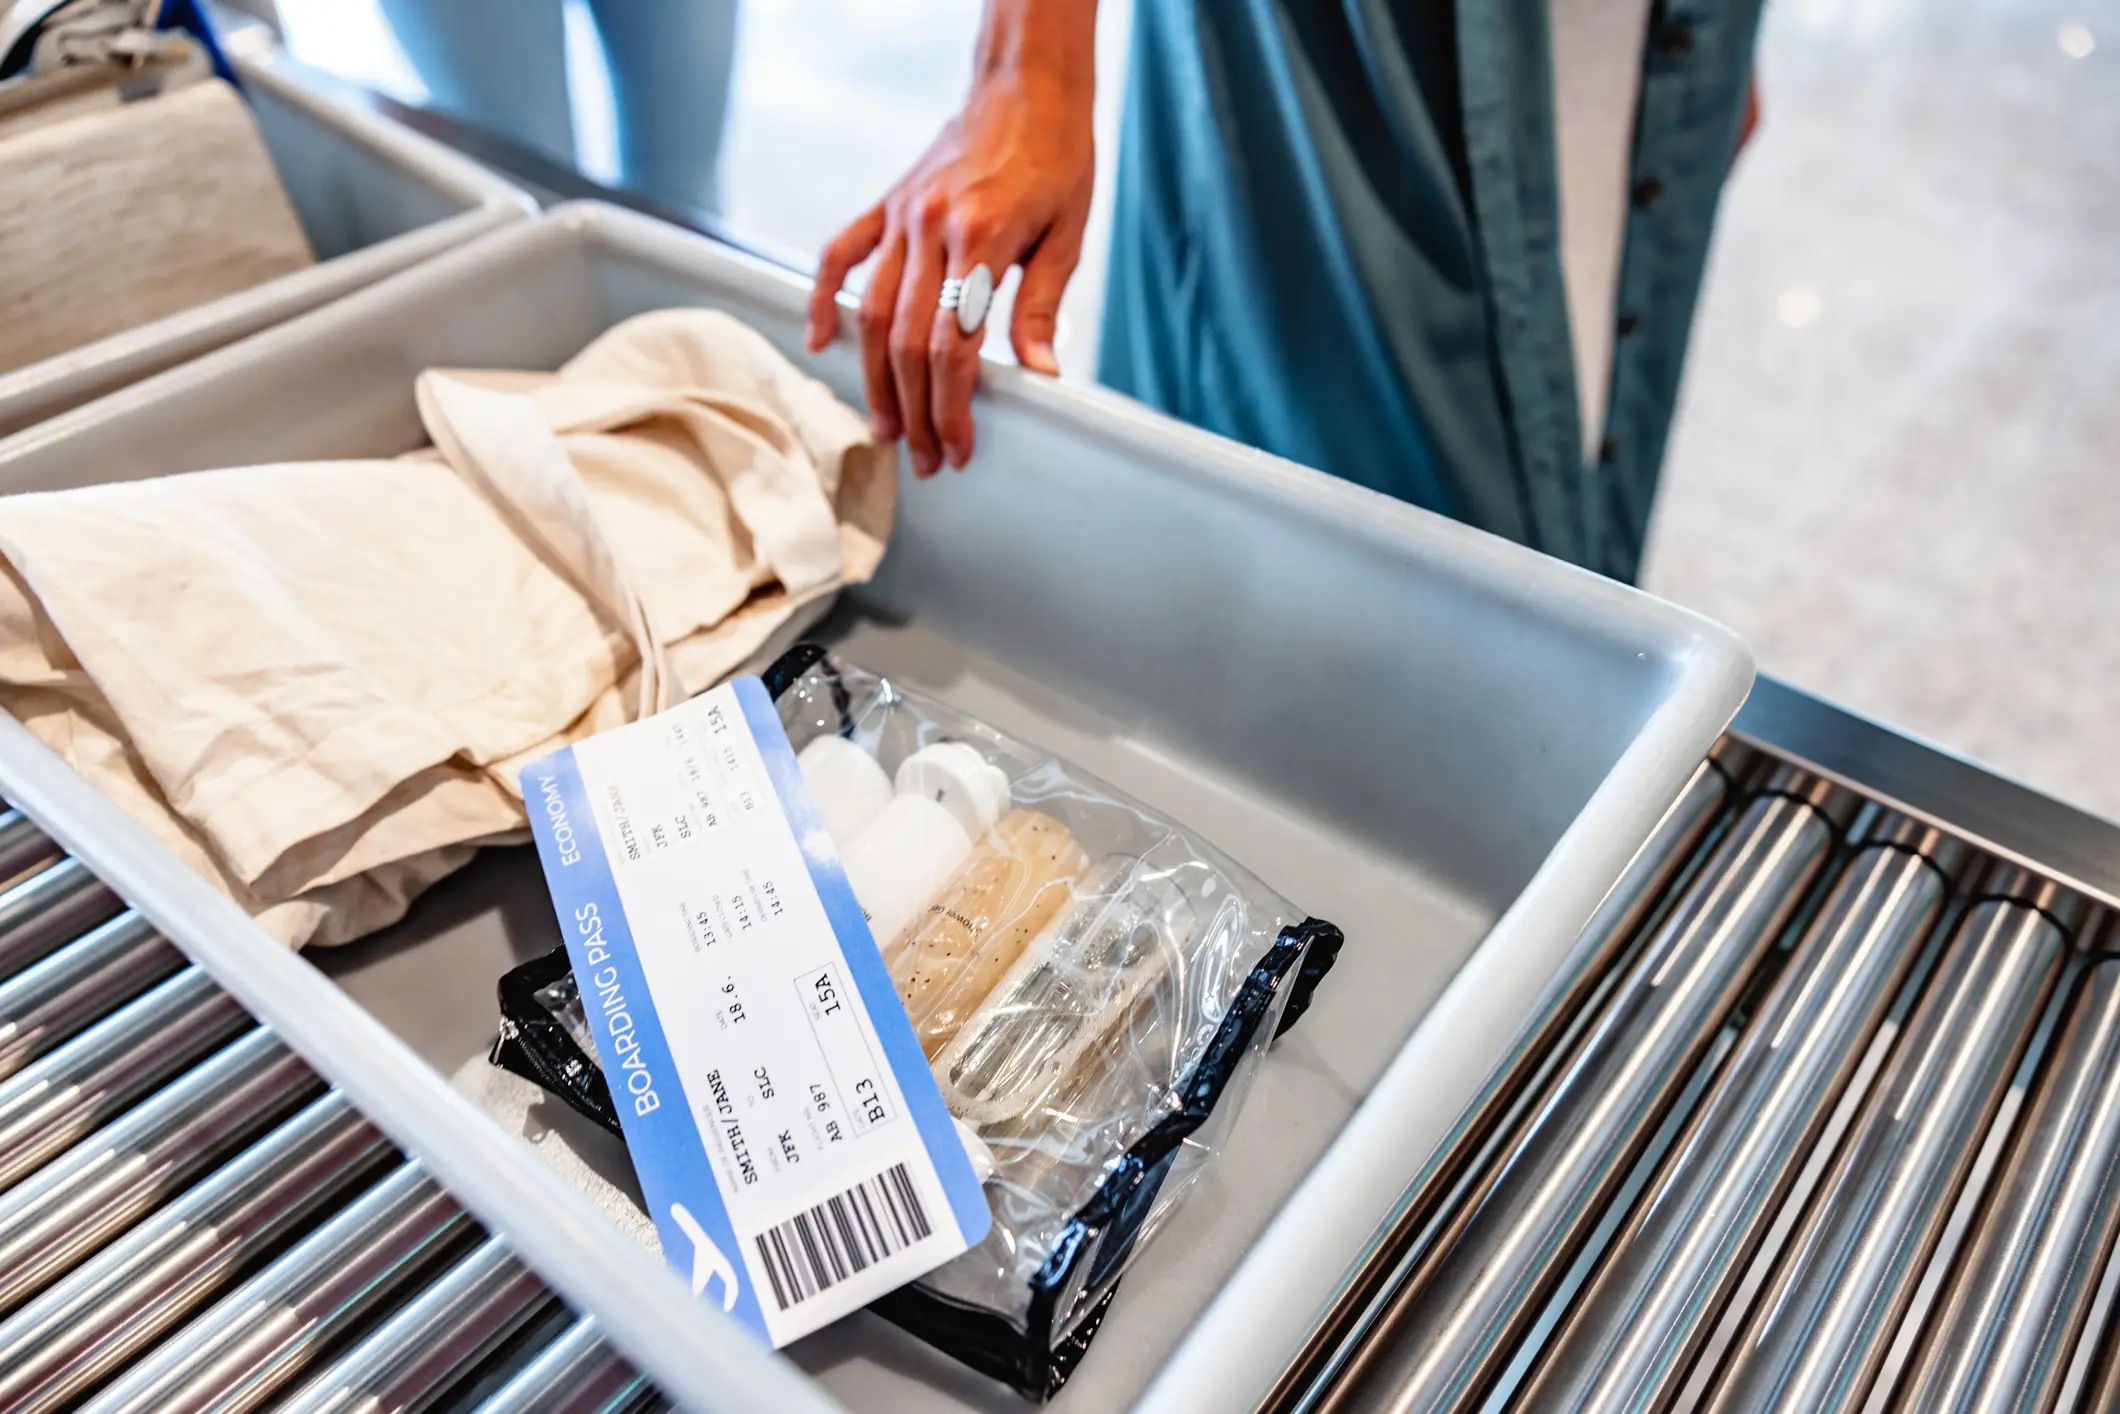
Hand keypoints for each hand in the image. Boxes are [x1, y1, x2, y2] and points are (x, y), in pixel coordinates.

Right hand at [805, 42, 1094, 477]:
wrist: (1028, 87)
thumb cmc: (1056, 157)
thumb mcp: (1067, 235)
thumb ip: (1042, 307)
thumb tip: (1039, 376)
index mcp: (981, 238)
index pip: (954, 347)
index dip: (952, 408)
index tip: (957, 448)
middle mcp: (930, 227)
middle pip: (908, 343)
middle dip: (916, 411)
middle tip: (925, 458)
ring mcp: (900, 215)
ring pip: (872, 314)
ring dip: (875, 380)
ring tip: (886, 428)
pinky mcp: (887, 204)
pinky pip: (840, 257)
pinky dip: (825, 300)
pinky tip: (820, 342)